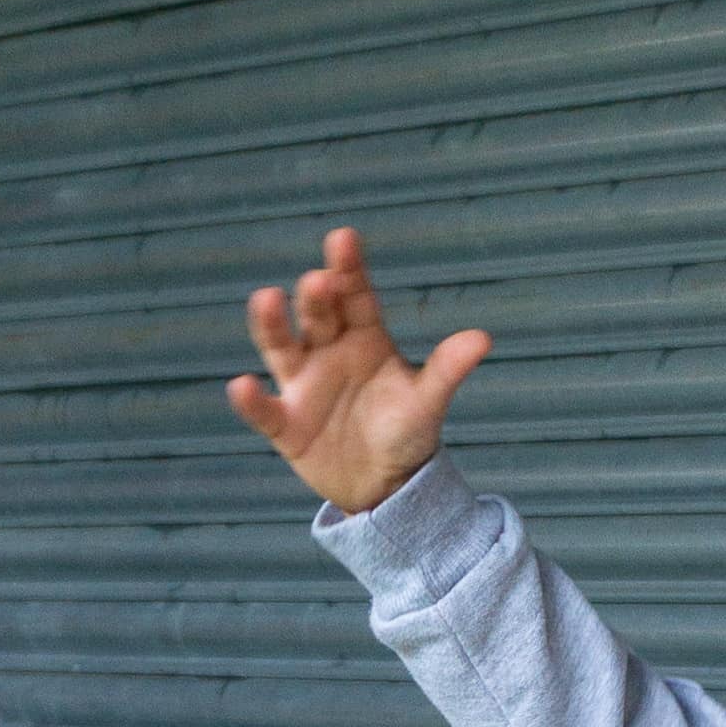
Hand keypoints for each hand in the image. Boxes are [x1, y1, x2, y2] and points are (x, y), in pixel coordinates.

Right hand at [227, 225, 491, 515]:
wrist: (385, 487)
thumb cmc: (405, 433)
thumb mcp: (427, 402)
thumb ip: (447, 370)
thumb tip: (483, 339)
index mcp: (364, 336)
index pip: (354, 295)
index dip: (348, 268)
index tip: (344, 239)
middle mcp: (327, 350)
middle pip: (318, 316)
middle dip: (316, 297)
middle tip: (318, 281)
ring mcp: (303, 384)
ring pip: (282, 347)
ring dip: (271, 325)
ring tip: (267, 301)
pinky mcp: (285, 425)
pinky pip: (265, 410)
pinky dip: (251, 401)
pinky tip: (243, 386)